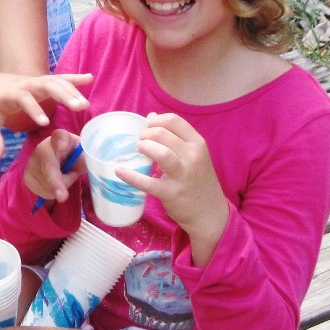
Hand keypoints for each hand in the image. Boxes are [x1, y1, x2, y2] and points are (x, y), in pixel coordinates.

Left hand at [0, 72, 91, 160]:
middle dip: (63, 94)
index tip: (45, 123)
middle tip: (79, 108)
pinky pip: (59, 78)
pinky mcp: (41, 82)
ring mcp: (34, 81)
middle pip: (45, 85)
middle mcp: (24, 84)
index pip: (22, 97)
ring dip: (71, 90)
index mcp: (8, 94)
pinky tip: (89, 78)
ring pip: (55, 81)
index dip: (33, 108)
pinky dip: (73, 78)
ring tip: (85, 105)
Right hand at [24, 129, 85, 206]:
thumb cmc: (73, 157)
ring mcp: (32, 162)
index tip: (62, 146)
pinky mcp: (27, 177)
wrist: (56, 161)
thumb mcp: (83, 154)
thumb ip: (84, 159)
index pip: (60, 137)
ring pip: (48, 184)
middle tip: (63, 196)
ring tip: (64, 178)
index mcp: (60, 138)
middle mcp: (42, 148)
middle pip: (49, 168)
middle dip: (55, 183)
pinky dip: (52, 193)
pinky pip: (42, 192)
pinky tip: (54, 184)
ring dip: (60, 188)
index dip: (61, 141)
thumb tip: (83, 166)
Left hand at [117, 112, 228, 264]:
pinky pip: (148, 183)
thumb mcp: (195, 155)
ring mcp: (183, 175)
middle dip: (146, 134)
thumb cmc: (198, 181)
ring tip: (137, 149)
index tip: (147, 126)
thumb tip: (151, 116)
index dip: (156, 120)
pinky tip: (119, 171)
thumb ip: (176, 136)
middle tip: (140, 142)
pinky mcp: (171, 193)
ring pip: (161, 153)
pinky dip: (131, 176)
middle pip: (163, 134)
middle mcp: (192, 157)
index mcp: (198, 144)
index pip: (174, 121)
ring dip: (144, 147)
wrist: (210, 213)